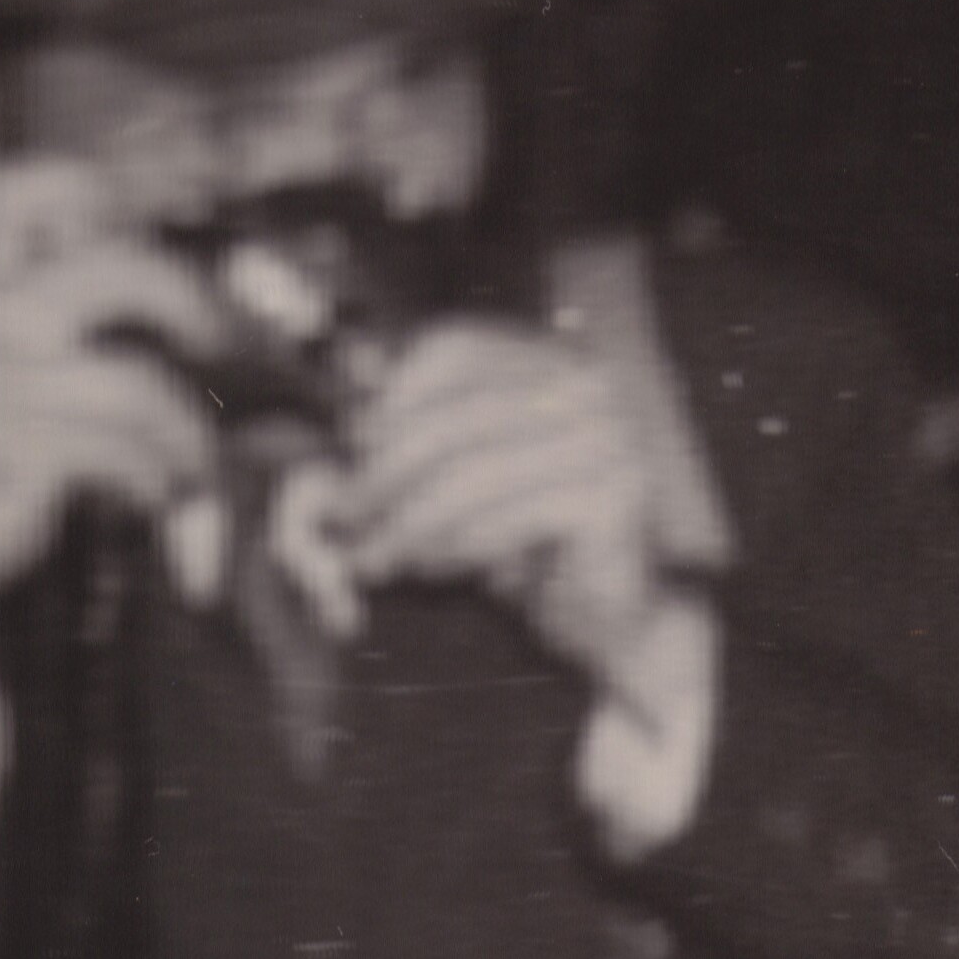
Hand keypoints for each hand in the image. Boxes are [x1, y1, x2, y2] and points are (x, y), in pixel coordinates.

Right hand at [0, 158, 235, 674]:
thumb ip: (54, 308)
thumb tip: (173, 284)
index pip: (16, 188)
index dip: (89, 186)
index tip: (144, 215)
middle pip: (115, 266)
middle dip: (187, 300)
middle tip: (216, 337)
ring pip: (141, 381)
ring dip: (186, 432)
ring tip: (191, 461)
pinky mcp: (10, 443)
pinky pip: (131, 451)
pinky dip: (161, 481)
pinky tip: (155, 496)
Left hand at [324, 307, 721, 709]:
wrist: (616, 610)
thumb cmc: (533, 532)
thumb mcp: (467, 461)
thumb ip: (418, 410)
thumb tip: (349, 360)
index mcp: (557, 359)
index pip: (459, 349)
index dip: (394, 390)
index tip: (348, 440)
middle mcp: (592, 389)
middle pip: (456, 418)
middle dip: (384, 472)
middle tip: (341, 514)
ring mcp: (610, 443)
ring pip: (471, 477)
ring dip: (407, 523)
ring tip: (370, 555)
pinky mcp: (612, 502)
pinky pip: (505, 521)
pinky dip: (453, 549)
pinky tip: (426, 569)